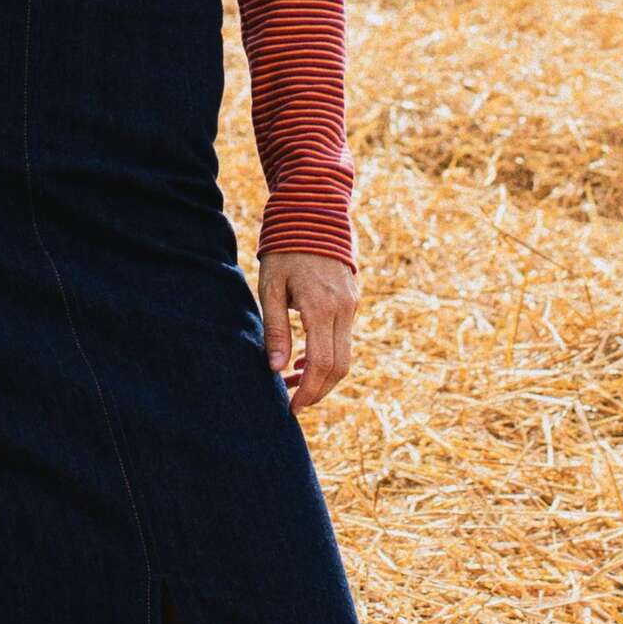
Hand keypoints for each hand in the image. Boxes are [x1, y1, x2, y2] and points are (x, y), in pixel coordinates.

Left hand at [259, 251, 357, 414]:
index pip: (321, 363)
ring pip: (345, 356)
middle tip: (294, 403)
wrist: (313, 216)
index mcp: (321, 308)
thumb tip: (276, 369)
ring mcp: (351, 306)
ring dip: (323, 376)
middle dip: (318, 391)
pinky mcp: (352, 302)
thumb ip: (276, 330)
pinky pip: (344, 339)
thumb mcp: (270, 289)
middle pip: (339, 367)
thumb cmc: (284, 252)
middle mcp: (343, 310)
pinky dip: (328, 356)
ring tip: (294, 381)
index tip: (291, 407)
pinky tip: (303, 360)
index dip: (308, 391)